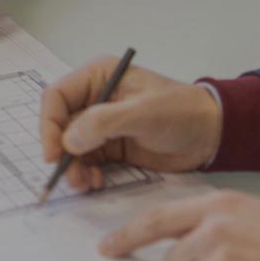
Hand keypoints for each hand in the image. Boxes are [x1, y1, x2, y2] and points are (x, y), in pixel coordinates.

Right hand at [39, 58, 222, 191]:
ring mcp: (102, 125)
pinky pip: (86, 162)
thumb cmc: (182, 111)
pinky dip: (85, 174)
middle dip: (61, 152)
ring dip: (72, 168)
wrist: (210, 134)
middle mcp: (95, 99)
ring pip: (70, 148)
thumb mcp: (143, 113)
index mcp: (98, 77)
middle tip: (70, 176)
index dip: (49, 125)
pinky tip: (96, 182)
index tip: (53, 153)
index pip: (57, 97)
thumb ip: (104, 122)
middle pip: (59, 125)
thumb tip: (69, 139)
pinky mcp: (111, 147)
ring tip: (84, 183)